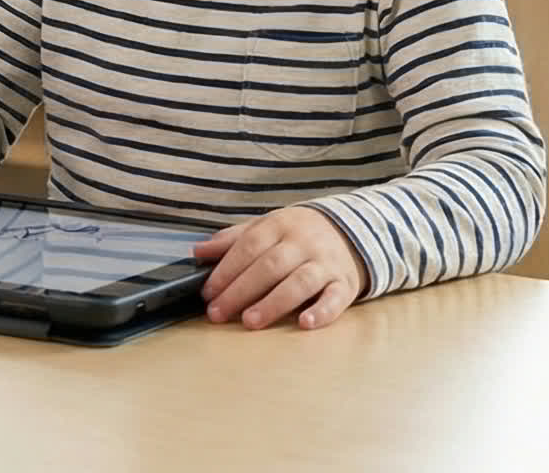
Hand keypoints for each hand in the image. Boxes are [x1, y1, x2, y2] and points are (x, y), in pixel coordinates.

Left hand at [194, 206, 365, 329]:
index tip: (208, 292)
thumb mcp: (266, 227)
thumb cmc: (297, 234)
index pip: (249, 246)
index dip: (226, 270)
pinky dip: (322, 312)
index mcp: (279, 225)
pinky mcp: (345, 284)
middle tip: (218, 313)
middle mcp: (303, 242)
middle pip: (270, 266)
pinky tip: (305, 323)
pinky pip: (335, 298)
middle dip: (241, 290)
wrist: (351, 230)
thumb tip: (197, 252)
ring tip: (250, 321)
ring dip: (273, 303)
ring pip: (299, 282)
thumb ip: (232, 240)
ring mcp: (326, 263)